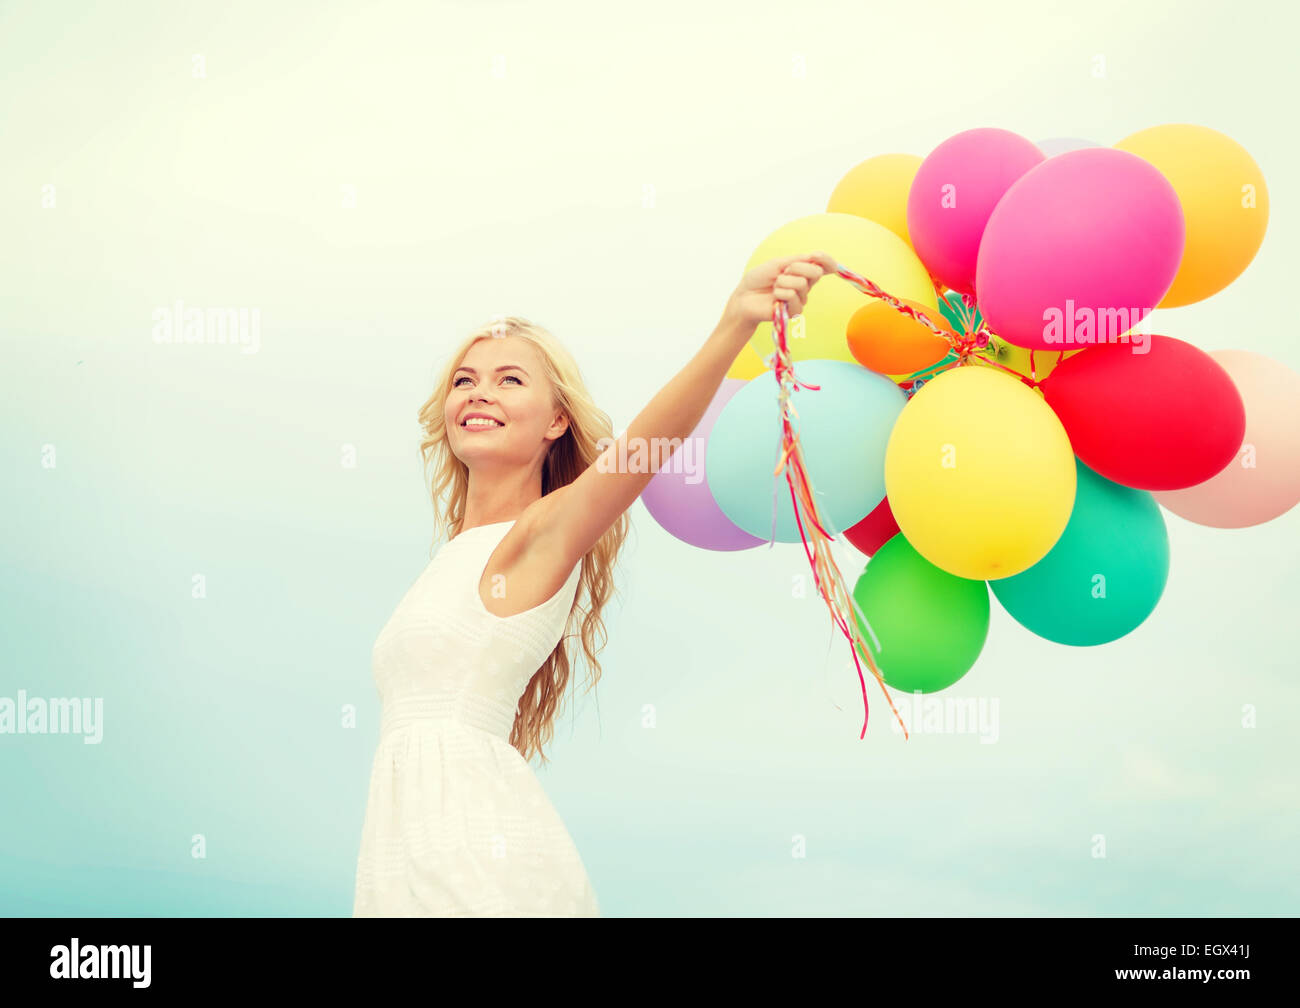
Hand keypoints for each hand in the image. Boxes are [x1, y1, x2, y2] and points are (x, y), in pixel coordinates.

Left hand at [723, 250, 837, 329]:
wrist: (744, 296)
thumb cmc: (759, 279)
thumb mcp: (777, 264)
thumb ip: (797, 260)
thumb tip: (815, 257)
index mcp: (803, 272)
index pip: (824, 266)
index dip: (825, 260)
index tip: (816, 256)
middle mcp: (805, 286)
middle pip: (816, 273)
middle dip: (798, 268)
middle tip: (783, 272)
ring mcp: (800, 299)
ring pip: (802, 284)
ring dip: (783, 281)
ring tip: (774, 286)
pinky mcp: (794, 311)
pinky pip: (793, 296)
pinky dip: (780, 293)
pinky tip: (774, 298)